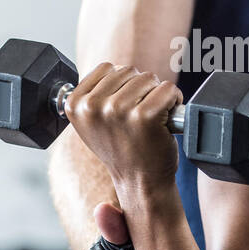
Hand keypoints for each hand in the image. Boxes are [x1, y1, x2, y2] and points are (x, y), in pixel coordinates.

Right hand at [65, 63, 181, 194]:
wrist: (139, 181)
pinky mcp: (145, 116)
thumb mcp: (94, 121)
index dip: (122, 84)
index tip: (123, 107)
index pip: (106, 68)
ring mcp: (118, 110)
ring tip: (150, 119)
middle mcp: (93, 106)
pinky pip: (168, 89)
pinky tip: (165, 119)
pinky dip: (174, 100)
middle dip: (140, 88)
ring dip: (156, 94)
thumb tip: (112, 68)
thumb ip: (95, 93)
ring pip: (149, 77)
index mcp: (75, 104)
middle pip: (129, 70)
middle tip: (138, 117)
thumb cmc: (121, 148)